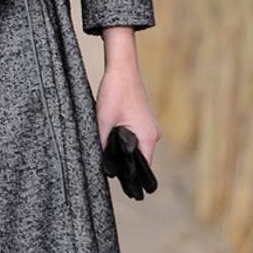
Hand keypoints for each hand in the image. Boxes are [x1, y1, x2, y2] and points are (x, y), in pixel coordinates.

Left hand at [95, 32, 159, 164]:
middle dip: (125, 165)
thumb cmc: (115, 91)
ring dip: (124, 152)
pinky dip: (125, 142)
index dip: (130, 177)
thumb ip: (102, 145)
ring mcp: (150, 127)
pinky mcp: (144, 122)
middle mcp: (153, 134)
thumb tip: (98, 163)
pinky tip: (112, 139)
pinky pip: (136, 139)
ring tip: (108, 151)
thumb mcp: (103, 121)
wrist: (122, 68)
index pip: (143, 168)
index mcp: (148, 137)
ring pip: (137, 149)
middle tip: (108, 168)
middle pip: (140, 160)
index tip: (120, 183)